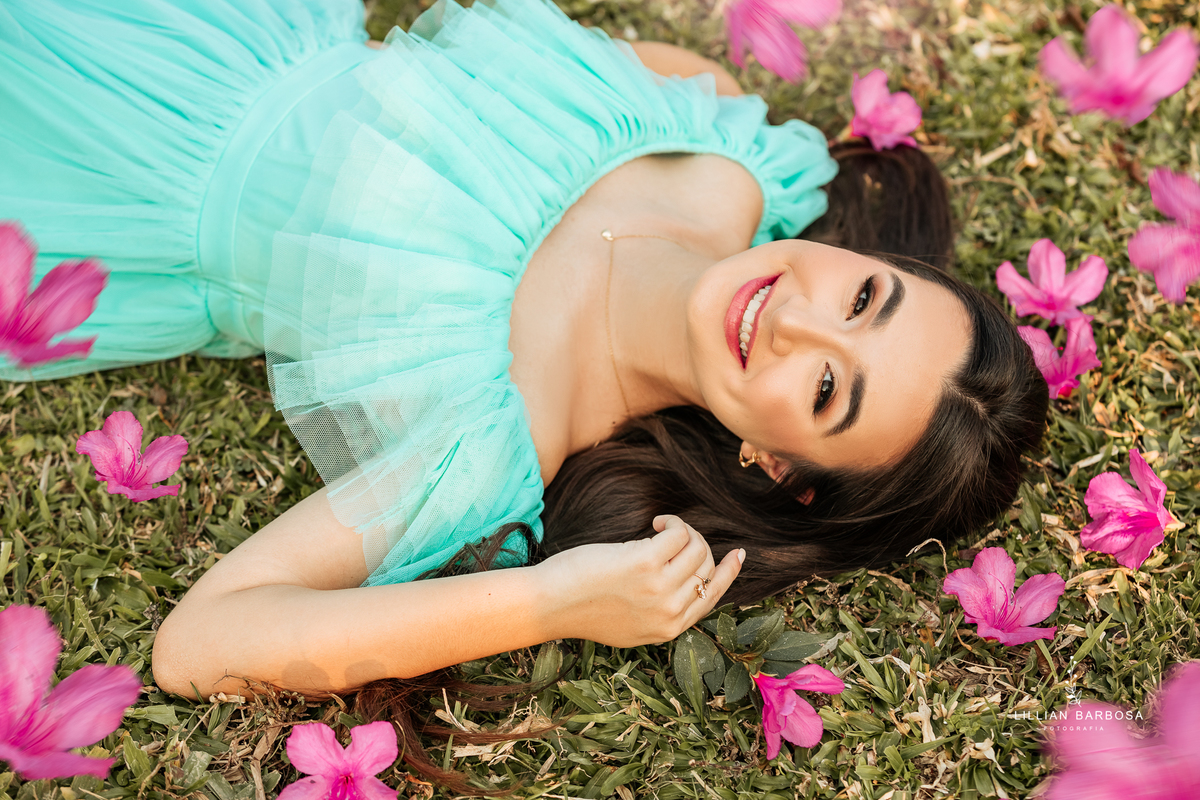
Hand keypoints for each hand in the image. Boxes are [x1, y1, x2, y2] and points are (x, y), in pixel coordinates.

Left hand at [535, 515, 743, 647]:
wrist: (550, 605)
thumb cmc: (584, 606)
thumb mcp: (631, 623)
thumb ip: (660, 610)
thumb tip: (685, 581)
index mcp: (669, 628)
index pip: (713, 598)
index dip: (728, 573)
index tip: (737, 554)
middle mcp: (670, 612)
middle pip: (707, 568)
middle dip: (697, 545)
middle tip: (674, 535)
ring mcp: (660, 588)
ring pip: (696, 547)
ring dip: (683, 530)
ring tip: (660, 528)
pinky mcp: (645, 563)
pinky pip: (678, 533)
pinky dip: (672, 522)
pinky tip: (655, 523)